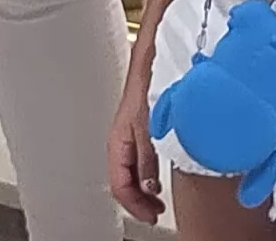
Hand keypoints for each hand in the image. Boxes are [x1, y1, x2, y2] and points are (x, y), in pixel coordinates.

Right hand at [110, 45, 166, 221]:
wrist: (152, 60)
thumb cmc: (145, 86)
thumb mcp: (146, 129)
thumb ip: (147, 159)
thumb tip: (149, 187)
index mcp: (117, 143)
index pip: (119, 184)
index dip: (134, 204)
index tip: (150, 215)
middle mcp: (122, 141)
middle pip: (123, 181)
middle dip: (137, 201)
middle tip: (154, 213)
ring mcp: (131, 135)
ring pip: (131, 172)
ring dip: (143, 190)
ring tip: (156, 201)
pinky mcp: (141, 128)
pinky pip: (139, 160)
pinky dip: (147, 175)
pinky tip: (158, 178)